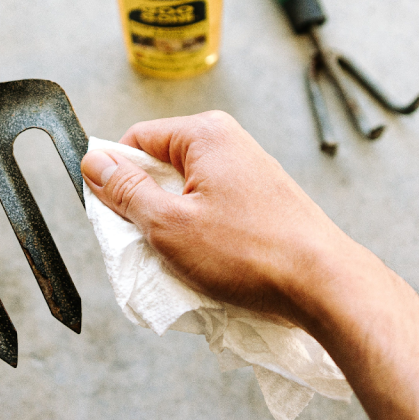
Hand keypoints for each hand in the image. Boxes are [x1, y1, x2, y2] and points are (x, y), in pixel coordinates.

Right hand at [81, 112, 418, 419]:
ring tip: (185, 259)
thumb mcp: (168, 225)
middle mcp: (229, 143)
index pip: (136, 141)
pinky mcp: (262, 200)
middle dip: (147, 205)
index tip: (112, 215)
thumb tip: (94, 163)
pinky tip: (211, 263)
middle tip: (149, 244)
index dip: (116, 177)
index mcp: (205, 135)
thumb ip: (125, 191)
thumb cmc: (248, 253)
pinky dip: (202, 234)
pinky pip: (213, 209)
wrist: (324, 284)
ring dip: (174, 226)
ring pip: (186, 193)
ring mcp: (249, 171)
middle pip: (161, 166)